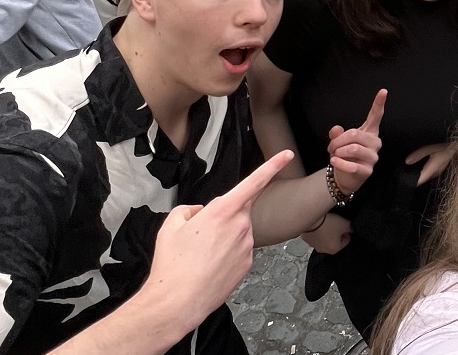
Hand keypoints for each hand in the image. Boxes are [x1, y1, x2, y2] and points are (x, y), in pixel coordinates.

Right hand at [139, 150, 291, 333]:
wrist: (177, 302)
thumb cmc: (172, 264)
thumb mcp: (170, 225)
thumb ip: (188, 210)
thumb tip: (198, 212)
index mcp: (222, 211)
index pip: (254, 181)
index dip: (272, 165)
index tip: (287, 154)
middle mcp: (240, 225)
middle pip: (238, 210)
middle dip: (224, 215)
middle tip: (201, 235)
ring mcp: (246, 245)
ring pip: (238, 230)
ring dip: (224, 236)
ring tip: (201, 254)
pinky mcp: (247, 263)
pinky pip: (239, 249)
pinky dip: (227, 253)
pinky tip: (210, 265)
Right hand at [302, 212, 352, 253]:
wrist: (311, 218)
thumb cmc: (330, 223)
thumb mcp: (345, 224)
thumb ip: (350, 228)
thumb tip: (351, 229)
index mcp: (334, 249)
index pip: (345, 242)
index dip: (347, 233)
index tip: (346, 226)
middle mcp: (323, 250)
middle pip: (334, 242)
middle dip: (336, 234)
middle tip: (337, 224)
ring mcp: (313, 245)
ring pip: (323, 239)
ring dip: (326, 233)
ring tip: (327, 223)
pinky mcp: (305, 239)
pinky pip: (314, 236)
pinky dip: (317, 231)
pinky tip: (318, 224)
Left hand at [326, 89, 385, 195]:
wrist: (345, 176)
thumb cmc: (344, 155)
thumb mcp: (339, 142)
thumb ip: (337, 134)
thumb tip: (336, 129)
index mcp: (370, 131)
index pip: (376, 116)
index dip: (379, 103)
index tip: (383, 91)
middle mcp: (375, 142)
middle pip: (355, 134)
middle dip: (338, 141)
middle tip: (330, 147)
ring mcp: (373, 157)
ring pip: (354, 149)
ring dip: (339, 152)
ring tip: (334, 155)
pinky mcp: (368, 170)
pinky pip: (353, 165)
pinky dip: (340, 163)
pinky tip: (334, 161)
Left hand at [406, 142, 456, 186]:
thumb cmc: (445, 147)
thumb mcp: (430, 148)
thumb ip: (419, 155)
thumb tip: (407, 162)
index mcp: (432, 169)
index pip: (419, 180)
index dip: (411, 182)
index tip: (403, 180)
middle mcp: (435, 174)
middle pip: (421, 180)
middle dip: (413, 179)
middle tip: (403, 175)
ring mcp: (437, 173)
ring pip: (425, 178)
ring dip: (418, 176)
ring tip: (409, 172)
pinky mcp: (439, 170)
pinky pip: (428, 175)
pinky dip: (423, 173)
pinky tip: (419, 169)